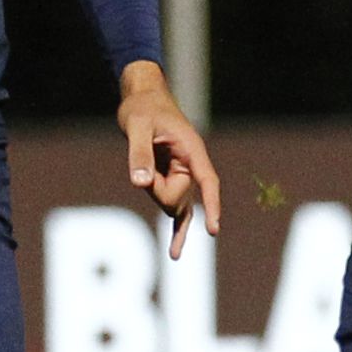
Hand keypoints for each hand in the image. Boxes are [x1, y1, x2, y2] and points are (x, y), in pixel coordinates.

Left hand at [117, 62, 217, 256]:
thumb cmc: (142, 109)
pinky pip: (177, 210)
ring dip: (154, 193)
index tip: (213, 230)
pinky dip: (176, 228)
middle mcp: (192, 165)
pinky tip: (175, 252)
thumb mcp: (137, 127)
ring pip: (171, 204)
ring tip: (145, 159)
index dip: (212, 206)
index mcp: (192, 150)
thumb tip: (140, 184)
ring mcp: (184, 175)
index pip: (208, 182)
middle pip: (179, 197)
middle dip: (157, 191)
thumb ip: (139, 154)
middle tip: (141, 160)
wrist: (142, 99)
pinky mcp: (172, 181)